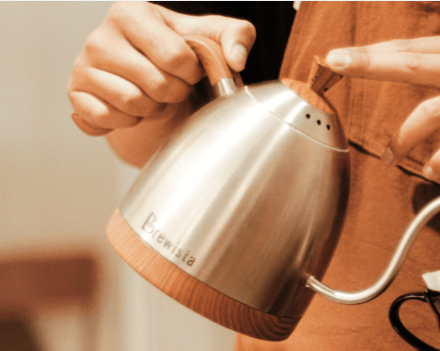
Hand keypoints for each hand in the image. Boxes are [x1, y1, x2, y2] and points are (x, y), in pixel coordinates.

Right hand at [68, 2, 255, 135]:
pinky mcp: (75, 93)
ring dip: (153, 108)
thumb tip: (236, 60)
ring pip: (134, 104)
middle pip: (157, 85)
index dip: (192, 72)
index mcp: (132, 13)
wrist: (149, 76)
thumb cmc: (180, 53)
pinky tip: (131, 107)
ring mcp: (83, 65)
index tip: (188, 68)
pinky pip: (108, 119)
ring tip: (152, 94)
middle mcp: (100, 36)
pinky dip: (128, 121)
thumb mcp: (212, 37)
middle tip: (171, 84)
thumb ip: (237, 36)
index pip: (176, 57)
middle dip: (175, 92)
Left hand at [325, 34, 439, 177]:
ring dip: (405, 137)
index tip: (339, 55)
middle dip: (370, 64)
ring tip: (395, 154)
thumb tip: (401, 73)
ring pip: (431, 111)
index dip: (371, 52)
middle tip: (338, 64)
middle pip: (410, 62)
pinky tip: (433, 169)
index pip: (409, 47)